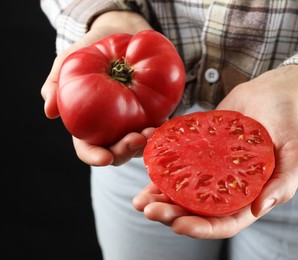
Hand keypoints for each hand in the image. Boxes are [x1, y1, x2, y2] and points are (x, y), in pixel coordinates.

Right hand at [41, 11, 152, 165]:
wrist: (119, 34)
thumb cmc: (90, 50)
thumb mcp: (69, 61)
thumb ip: (56, 82)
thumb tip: (49, 112)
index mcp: (87, 125)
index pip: (88, 149)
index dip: (95, 157)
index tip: (104, 158)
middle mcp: (111, 129)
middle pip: (117, 152)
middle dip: (126, 152)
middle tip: (136, 138)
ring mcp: (133, 123)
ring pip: (140, 144)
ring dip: (147, 142)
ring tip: (152, 130)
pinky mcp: (153, 113)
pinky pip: (158, 126)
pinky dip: (162, 128)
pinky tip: (166, 122)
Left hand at [133, 65, 297, 237]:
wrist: (273, 93)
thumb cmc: (291, 123)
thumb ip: (284, 183)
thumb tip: (259, 210)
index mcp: (251, 196)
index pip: (225, 222)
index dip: (202, 228)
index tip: (178, 225)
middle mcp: (228, 186)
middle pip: (197, 209)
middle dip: (172, 214)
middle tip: (148, 210)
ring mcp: (211, 167)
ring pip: (183, 188)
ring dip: (160, 195)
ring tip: (139, 198)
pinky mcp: (200, 148)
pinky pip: (179, 159)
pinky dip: (161, 165)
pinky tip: (146, 163)